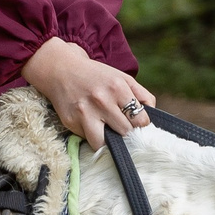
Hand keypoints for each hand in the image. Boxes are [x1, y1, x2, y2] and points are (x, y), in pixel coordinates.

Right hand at [20, 37, 155, 145]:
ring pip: (105, 144)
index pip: (141, 120)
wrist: (62, 70)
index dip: (141, 124)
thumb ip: (142, 95)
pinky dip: (92, 136)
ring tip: (108, 132)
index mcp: (118, 87)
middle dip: (125, 131)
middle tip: (121, 126)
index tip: (136, 123)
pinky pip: (88, 140)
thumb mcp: (122, 78)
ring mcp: (85, 112)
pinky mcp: (71, 122)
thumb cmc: (96, 76)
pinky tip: (91, 125)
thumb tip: (153, 115)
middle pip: (126, 132)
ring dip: (108, 141)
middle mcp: (102, 100)